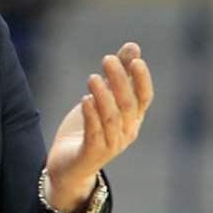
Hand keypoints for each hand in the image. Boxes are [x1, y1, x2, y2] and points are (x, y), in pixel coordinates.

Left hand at [45, 42, 153, 211]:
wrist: (69, 166)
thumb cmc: (88, 128)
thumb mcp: (103, 97)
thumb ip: (118, 74)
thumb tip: (133, 46)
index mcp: (132, 119)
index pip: (144, 97)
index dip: (141, 79)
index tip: (135, 59)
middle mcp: (126, 132)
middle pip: (127, 104)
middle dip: (119, 80)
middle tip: (106, 59)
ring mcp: (111, 145)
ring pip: (111, 118)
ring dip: (103, 96)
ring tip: (92, 78)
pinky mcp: (92, 154)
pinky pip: (94, 133)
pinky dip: (91, 116)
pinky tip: (85, 100)